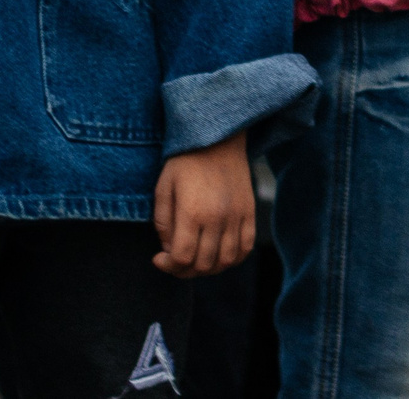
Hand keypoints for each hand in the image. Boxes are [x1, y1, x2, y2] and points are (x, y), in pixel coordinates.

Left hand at [152, 130, 253, 277]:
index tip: (158, 257)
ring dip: (209, 268)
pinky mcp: (250, 212)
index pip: (182, 257)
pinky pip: (246, 247)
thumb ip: (163, 224)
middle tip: (175, 260)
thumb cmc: (185, 162)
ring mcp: (237, 215)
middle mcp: (218, 217)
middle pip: (204, 264)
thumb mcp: (163, 189)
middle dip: (185, 270)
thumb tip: (169, 250)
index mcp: (192, 212)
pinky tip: (218, 254)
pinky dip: (233, 258)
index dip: (168, 265)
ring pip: (226, 260)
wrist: (219, 139)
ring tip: (196, 258)